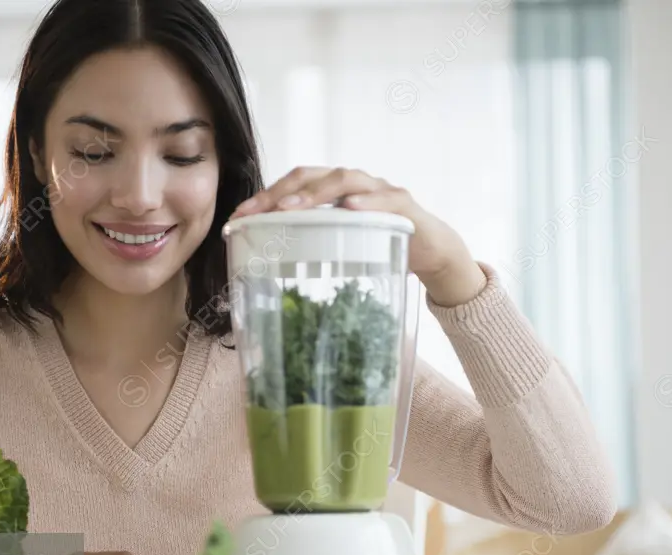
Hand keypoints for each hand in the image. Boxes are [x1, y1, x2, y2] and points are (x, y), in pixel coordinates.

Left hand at [229, 166, 487, 305]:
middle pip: (312, 174)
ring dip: (316, 193)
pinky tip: (352, 208)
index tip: (238, 218)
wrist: (432, 251)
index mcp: (334, 191)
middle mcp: (354, 183)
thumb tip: (269, 262)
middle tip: (256, 212)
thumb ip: (314, 243)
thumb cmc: (380, 247)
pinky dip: (368, 202)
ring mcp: (380, 190)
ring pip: (345, 179)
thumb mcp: (342, 245)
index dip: (265, 197)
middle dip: (281, 192)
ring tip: (291, 207)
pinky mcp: (405, 206)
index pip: (294, 184)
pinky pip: (386, 199)